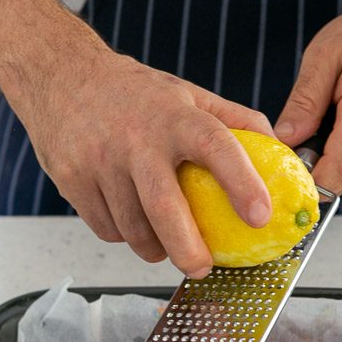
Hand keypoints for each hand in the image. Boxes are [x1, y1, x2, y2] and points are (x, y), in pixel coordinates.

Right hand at [10, 38, 274, 277]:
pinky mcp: (72, 179)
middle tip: (202, 268)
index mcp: (174, 116)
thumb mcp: (188, 94)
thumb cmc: (135, 94)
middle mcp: (136, 138)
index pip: (215, 146)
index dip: (241, 182)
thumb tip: (280, 154)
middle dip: (186, 248)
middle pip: (164, 207)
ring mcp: (99, 160)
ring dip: (154, 247)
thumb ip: (235, 120)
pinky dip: (124, 235)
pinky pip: (106, 229)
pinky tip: (130, 219)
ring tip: (166, 245)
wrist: (60, 73)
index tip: (261, 216)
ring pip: (133, 229)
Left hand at [274, 0, 341, 193]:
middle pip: (339, 174)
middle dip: (311, 164)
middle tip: (297, 131)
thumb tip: (284, 140)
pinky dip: (339, 144)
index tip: (286, 174)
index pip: (340, 168)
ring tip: (326, 110)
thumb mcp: (327, 52)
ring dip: (325, 151)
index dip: (310, 182)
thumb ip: (305, 100)